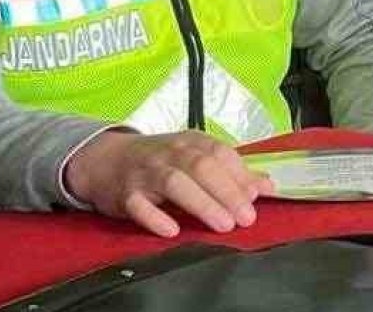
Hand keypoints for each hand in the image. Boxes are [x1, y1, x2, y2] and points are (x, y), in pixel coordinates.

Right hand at [64, 130, 273, 237]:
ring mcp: (146, 173)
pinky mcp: (125, 194)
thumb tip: (266, 187)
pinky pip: (138, 205)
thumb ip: (231, 173)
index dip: (240, 175)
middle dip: (227, 192)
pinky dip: (155, 217)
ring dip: (201, 203)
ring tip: (223, 224)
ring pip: (174, 183)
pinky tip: (171, 230)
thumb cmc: (159, 162)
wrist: (106, 159)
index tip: (258, 196)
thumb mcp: (195, 158)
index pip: (220, 154)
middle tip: (246, 217)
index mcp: (190, 143)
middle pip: (201, 167)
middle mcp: (169, 154)